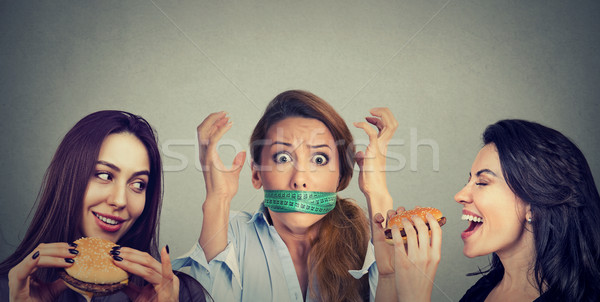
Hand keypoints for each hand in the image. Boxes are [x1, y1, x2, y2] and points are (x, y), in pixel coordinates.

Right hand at [8, 243, 73, 301]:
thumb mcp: (53, 290)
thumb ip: (62, 280)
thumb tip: (77, 271)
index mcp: (29, 267)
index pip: (44, 250)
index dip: (59, 247)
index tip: (74, 247)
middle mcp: (22, 268)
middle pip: (41, 250)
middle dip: (59, 249)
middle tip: (74, 251)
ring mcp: (17, 274)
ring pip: (36, 257)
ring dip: (54, 256)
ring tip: (68, 259)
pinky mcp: (15, 283)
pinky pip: (23, 271)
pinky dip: (30, 263)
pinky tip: (38, 257)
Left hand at [118, 246, 178, 301]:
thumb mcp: (139, 296)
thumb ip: (131, 287)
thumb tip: (119, 278)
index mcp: (161, 276)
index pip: (146, 260)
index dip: (132, 253)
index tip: (118, 250)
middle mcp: (167, 276)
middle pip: (147, 260)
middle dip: (130, 254)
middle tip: (115, 251)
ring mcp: (169, 282)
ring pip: (150, 266)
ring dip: (133, 260)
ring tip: (120, 256)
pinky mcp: (168, 290)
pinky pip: (166, 275)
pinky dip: (166, 262)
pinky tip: (164, 251)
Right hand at [197, 111, 245, 201]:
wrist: (221, 198)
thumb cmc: (225, 189)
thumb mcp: (234, 172)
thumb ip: (237, 162)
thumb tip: (241, 153)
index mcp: (208, 155)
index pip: (206, 134)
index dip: (214, 124)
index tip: (225, 118)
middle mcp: (204, 154)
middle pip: (202, 129)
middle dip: (212, 119)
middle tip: (224, 113)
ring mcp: (206, 156)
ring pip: (204, 131)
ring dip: (214, 121)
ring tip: (225, 116)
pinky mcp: (210, 159)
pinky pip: (213, 140)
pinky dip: (220, 130)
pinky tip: (228, 125)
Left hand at [354, 107, 397, 223]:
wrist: (373, 190)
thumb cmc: (369, 180)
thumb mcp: (364, 164)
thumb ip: (362, 157)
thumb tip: (358, 153)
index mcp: (382, 146)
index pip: (387, 127)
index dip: (380, 118)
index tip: (368, 117)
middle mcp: (384, 145)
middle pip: (393, 122)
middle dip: (384, 112)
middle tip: (371, 111)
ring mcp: (380, 148)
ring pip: (389, 125)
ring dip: (380, 114)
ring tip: (369, 113)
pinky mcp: (374, 151)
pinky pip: (372, 133)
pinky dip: (364, 125)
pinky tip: (356, 124)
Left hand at [374, 207, 442, 301]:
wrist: (414, 297)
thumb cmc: (422, 282)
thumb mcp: (432, 265)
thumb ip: (431, 251)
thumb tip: (428, 236)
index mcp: (436, 256)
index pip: (437, 232)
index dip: (432, 220)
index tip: (427, 214)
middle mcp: (426, 255)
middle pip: (423, 229)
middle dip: (416, 218)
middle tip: (412, 215)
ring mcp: (414, 258)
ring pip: (410, 232)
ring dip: (405, 222)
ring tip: (401, 219)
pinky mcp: (402, 260)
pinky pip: (398, 240)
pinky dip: (395, 231)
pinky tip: (392, 228)